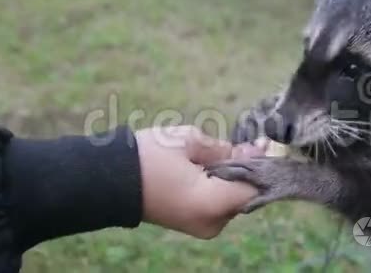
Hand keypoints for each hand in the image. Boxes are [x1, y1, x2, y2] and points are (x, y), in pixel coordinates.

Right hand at [136, 126, 264, 238]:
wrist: (108, 180)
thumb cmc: (148, 156)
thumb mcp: (190, 141)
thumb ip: (227, 148)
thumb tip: (256, 151)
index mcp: (212, 203)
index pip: (256, 187)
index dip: (262, 164)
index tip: (262, 143)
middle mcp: (212, 223)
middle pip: (246, 194)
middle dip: (247, 168)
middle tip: (241, 143)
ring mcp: (203, 228)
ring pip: (234, 199)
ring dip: (233, 177)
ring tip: (216, 154)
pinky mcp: (194, 225)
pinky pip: (219, 204)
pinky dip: (220, 187)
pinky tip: (207, 168)